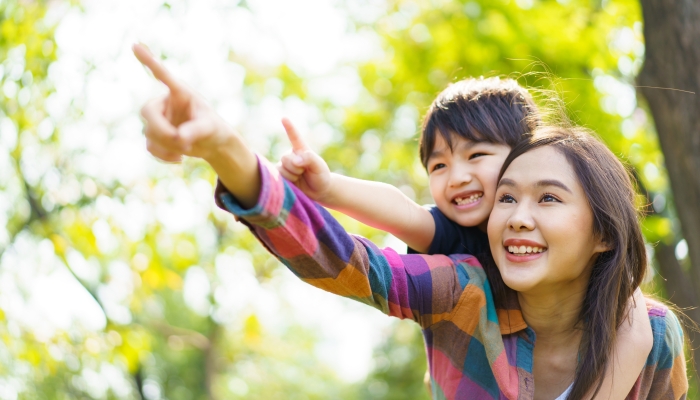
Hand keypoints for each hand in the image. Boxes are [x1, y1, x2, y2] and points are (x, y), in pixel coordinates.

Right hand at [133, 43, 259, 207]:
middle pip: (147, 112)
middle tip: (178, 141)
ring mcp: (159, 120)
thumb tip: (178, 138)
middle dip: (161, 130)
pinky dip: (163, 155)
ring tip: (187, 149)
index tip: (135, 45)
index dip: (148, 61)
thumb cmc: (214, 129)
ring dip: (166, 145)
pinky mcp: (156, 136)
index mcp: (180, 93)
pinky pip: (150, 147)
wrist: (213, 144)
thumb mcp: (210, 128)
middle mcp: (165, 103)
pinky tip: (179, 159)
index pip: (162, 75)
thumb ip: (196, 130)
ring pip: (149, 132)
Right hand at [277, 118, 332, 202]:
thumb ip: (309, 159)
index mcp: (301, 149)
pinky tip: (293, 183)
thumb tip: (295, 160)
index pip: (294, 137)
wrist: (318, 191)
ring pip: (281, 169)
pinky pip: (277, 177)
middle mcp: (291, 155)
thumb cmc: (320, 176)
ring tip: (300, 178)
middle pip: (286, 158)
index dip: (289, 128)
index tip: (284, 118)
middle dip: (296, 168)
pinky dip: (287, 181)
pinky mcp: (280, 175)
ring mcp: (284, 165)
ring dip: (292, 176)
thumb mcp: (319, 166)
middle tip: (304, 172)